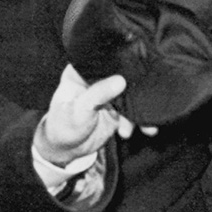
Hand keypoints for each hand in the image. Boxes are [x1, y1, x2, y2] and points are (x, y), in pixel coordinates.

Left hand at [33, 64, 155, 166]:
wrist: (66, 149)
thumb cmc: (63, 124)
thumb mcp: (79, 108)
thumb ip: (98, 94)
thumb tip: (120, 80)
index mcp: (80, 72)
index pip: (101, 62)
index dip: (117, 62)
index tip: (136, 64)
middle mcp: (95, 81)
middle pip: (118, 76)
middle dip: (134, 88)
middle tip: (148, 95)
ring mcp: (107, 95)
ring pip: (128, 95)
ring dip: (138, 108)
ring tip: (145, 124)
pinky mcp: (116, 110)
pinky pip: (131, 112)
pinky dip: (137, 121)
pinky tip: (139, 130)